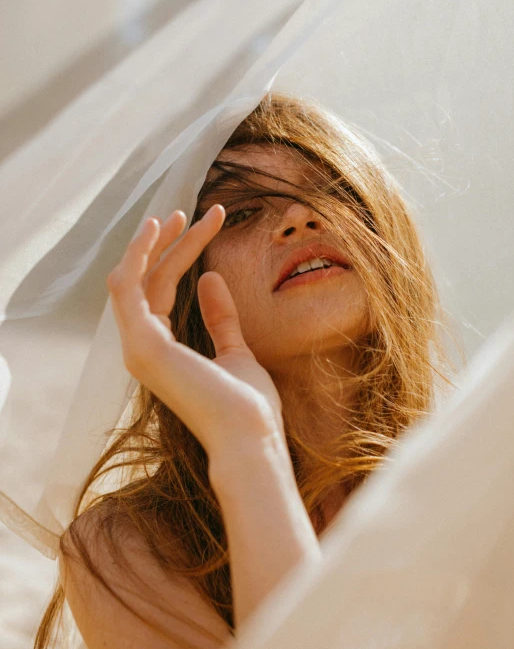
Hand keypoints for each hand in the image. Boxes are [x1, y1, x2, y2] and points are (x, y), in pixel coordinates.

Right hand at [107, 205, 284, 462]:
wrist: (251, 437)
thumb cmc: (247, 405)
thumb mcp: (236, 351)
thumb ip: (220, 318)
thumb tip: (210, 278)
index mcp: (162, 351)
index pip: (163, 292)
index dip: (182, 255)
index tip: (207, 224)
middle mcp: (143, 349)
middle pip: (147, 281)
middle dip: (166, 245)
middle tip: (188, 212)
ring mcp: (138, 348)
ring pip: (132, 280)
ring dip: (150, 244)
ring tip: (176, 214)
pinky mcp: (142, 344)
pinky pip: (127, 287)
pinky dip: (138, 255)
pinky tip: (157, 229)